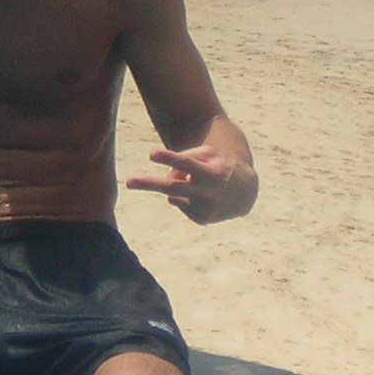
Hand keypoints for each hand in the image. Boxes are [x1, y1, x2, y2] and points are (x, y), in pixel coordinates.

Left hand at [126, 143, 257, 223]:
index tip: (152, 154)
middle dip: (148, 184)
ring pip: (172, 195)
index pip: (185, 162)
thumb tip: (168, 178)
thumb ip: (185, 159)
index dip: (167, 158)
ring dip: (176, 187)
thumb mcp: (208, 154)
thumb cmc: (220, 166)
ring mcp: (204, 208)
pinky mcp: (201, 220)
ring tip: (195, 184)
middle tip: (128, 182)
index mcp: (209, 171)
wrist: (245, 193)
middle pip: (171, 186)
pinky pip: (179, 204)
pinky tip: (200, 197)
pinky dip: (184, 198)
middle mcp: (207, 191)